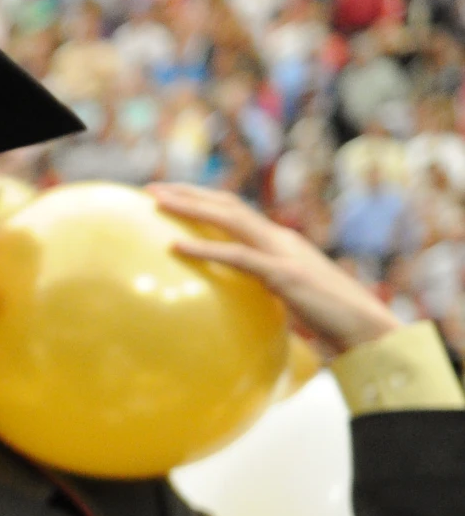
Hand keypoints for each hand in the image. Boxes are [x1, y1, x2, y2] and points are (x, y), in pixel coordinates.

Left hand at [149, 182, 403, 352]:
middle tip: (150, 188)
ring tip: (156, 202)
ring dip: (190, 207)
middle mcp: (278, 238)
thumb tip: (230, 303)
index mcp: (277, 242)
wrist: (365, 327)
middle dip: (188, 192)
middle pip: (227, 204)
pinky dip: (204, 248)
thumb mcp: (284, 298)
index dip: (202, 200)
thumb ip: (259, 289)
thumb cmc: (326, 319)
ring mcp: (282, 252)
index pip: (234, 211)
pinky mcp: (283, 274)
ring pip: (230, 218)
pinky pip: (237, 256)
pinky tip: (174, 246)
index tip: (169, 196)